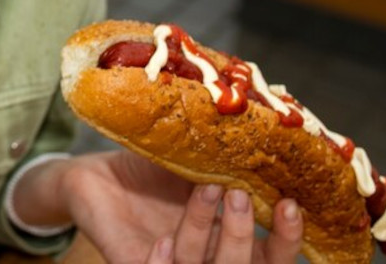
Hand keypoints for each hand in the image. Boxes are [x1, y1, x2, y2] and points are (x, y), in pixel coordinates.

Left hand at [62, 151, 301, 263]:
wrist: (95, 176)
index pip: (271, 257)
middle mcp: (203, 259)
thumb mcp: (192, 163)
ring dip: (206, 231)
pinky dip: (161, 263)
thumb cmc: (150, 170)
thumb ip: (225, 162)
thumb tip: (264, 135)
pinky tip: (163, 241)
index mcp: (225, 240)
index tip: (290, 204)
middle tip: (238, 193)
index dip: (286, 239)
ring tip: (207, 188)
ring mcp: (169, 263)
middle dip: (242, 234)